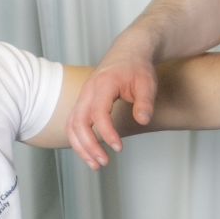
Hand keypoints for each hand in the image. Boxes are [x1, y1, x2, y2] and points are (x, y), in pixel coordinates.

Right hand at [67, 55, 157, 170]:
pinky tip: (92, 154)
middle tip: (104, 163)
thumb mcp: (147, 83)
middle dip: (88, 146)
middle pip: (78, 122)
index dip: (106, 133)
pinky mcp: (84, 103)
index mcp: (103, 84)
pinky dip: (80, 141)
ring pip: (72, 125)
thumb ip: (145, 102)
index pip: (98, 113)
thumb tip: (143, 120)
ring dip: (81, 147)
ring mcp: (83, 97)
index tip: (119, 148)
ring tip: (96, 165)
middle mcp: (88, 91)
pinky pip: (75, 124)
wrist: (129, 52)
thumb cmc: (138, 68)